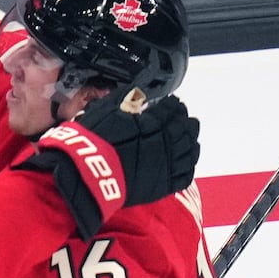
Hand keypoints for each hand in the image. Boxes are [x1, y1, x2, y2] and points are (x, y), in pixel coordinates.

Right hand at [16, 87, 199, 238]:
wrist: (87, 173)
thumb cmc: (94, 139)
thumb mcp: (106, 110)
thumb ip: (125, 99)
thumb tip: (137, 92)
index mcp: (154, 122)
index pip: (171, 109)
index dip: (173, 105)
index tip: (172, 103)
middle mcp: (166, 142)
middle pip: (185, 128)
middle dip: (184, 121)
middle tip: (183, 118)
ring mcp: (168, 164)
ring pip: (189, 151)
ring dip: (191, 142)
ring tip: (189, 137)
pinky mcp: (164, 185)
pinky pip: (185, 175)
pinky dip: (188, 166)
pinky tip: (186, 161)